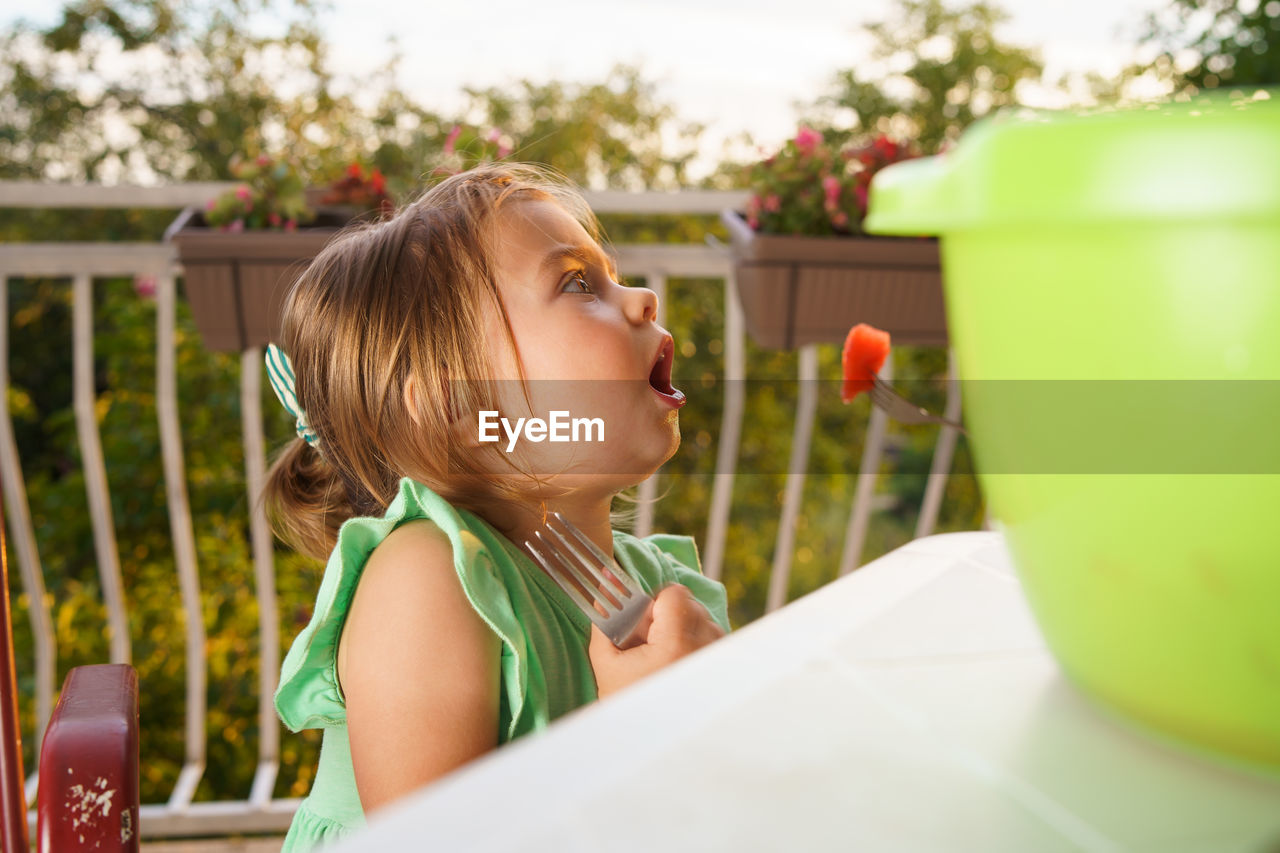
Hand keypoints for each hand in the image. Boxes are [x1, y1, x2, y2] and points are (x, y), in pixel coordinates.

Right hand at [588, 583, 724, 698]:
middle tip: (647, 643)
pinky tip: (674, 668)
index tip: (642, 624)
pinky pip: (712, 641)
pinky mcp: (724, 671)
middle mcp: (705, 648)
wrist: (649, 747)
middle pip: (690, 605)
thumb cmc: (626, 705)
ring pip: (703, 622)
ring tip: (660, 660)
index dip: (654, 603)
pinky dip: (694, 646)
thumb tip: (604, 587)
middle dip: (667, 617)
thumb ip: (605, 621)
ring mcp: (718, 660)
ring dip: (682, 631)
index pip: (674, 594)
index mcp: (677, 643)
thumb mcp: (606, 663)